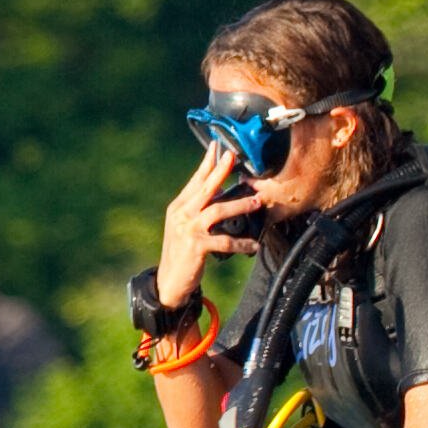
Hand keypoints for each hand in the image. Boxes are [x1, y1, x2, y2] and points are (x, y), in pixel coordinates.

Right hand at [153, 137, 243, 309]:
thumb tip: (218, 189)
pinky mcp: (196, 247)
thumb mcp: (186, 226)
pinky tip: (253, 244)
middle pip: (204, 188)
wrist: (169, 281)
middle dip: (220, 170)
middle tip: (233, 156)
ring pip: (216, 211)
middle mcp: (181, 214)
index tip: (218, 146)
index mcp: (179, 207)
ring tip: (258, 202)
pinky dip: (241, 243)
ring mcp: (188, 230)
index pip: (195, 180)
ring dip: (240, 205)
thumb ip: (199, 208)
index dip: (207, 163)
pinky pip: (224, 242)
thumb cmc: (182, 252)